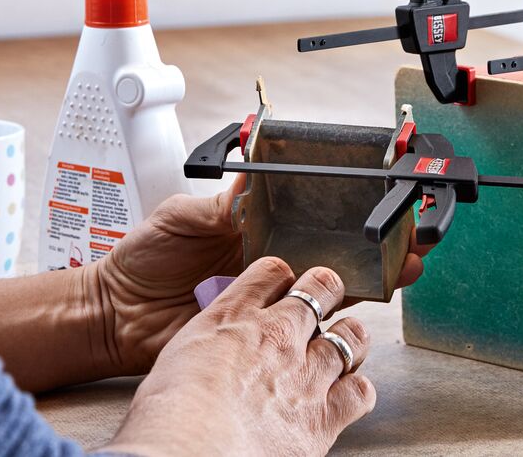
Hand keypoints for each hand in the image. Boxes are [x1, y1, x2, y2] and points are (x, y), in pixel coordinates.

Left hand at [92, 176, 433, 375]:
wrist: (115, 312)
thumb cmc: (143, 259)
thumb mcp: (180, 216)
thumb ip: (220, 205)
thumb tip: (251, 188)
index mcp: (257, 233)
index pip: (311, 221)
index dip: (347, 217)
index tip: (379, 210)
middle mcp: (270, 266)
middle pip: (333, 256)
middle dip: (375, 251)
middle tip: (407, 245)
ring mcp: (267, 301)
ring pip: (327, 292)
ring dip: (365, 282)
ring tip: (397, 271)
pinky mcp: (257, 334)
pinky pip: (300, 328)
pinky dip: (328, 321)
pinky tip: (351, 310)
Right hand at [103, 260, 373, 456]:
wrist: (188, 453)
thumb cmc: (166, 417)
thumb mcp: (176, 360)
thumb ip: (207, 346)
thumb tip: (211, 356)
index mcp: (233, 318)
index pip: (272, 271)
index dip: (282, 276)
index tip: (282, 285)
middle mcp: (277, 336)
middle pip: (322, 288)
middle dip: (326, 291)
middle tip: (324, 302)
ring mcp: (306, 373)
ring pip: (352, 335)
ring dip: (349, 339)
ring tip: (342, 346)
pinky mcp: (324, 415)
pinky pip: (361, 390)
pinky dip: (357, 392)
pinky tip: (346, 396)